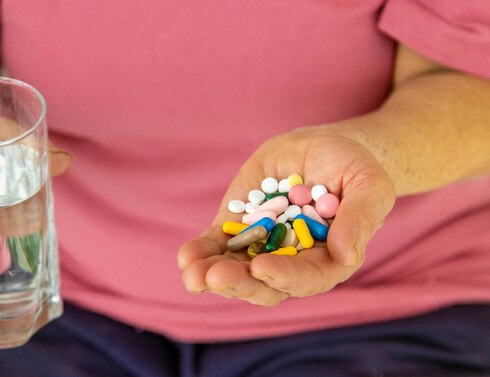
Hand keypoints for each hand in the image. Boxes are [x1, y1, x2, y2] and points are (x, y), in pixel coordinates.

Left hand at [177, 126, 394, 305]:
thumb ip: (361, 218)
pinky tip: (185, 257)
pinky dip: (201, 252)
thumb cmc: (352, 167)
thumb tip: (346, 256)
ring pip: (236, 271)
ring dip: (213, 275)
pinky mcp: (238, 228)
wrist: (320, 148)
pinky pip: (217, 246)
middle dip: (240, 283)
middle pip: (265, 285)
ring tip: (193, 274)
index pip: (307, 278)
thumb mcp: (368, 184)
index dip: (285, 277)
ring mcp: (261, 246)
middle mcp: (291, 261)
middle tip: (216, 278)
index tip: (262, 268)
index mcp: (328, 260)